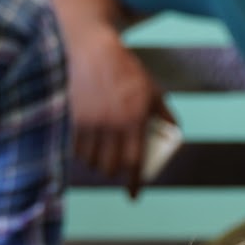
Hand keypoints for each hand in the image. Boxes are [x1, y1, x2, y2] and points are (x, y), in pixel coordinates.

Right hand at [67, 34, 173, 195]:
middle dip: (113, 170)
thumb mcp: (150, 87)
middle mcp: (110, 123)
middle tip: (114, 165)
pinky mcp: (69, 117)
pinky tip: (82, 144)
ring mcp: (88, 121)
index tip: (133, 196)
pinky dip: (78, 150)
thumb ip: (163, 111)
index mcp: (134, 118)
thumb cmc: (123, 68)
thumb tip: (175, 130)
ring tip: (98, 152)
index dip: (133, 182)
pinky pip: (72, 147)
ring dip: (94, 161)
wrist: (89, 48)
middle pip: (110, 166)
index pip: (134, 161)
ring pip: (89, 159)